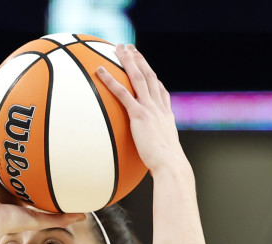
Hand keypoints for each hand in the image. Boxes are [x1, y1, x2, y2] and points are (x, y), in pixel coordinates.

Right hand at [0, 123, 84, 235]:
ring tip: (2, 119)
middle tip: (26, 131)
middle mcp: (0, 181)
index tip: (44, 153)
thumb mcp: (40, 218)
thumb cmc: (11, 222)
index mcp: (13, 192)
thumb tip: (84, 215)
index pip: (24, 175)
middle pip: (9, 159)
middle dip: (16, 147)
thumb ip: (60, 218)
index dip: (32, 164)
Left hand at [96, 44, 186, 176]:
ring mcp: (150, 109)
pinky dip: (111, 80)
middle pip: (150, 77)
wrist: (170, 165)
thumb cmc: (167, 166)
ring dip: (129, 61)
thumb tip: (151, 159)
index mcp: (166, 116)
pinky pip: (122, 93)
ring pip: (138, 77)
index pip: (161, 92)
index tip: (149, 70)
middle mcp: (159, 108)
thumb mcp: (163, 155)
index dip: (155, 79)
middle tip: (132, 48)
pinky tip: (100, 70)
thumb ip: (156, 149)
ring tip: (119, 48)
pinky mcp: (139, 115)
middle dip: (140, 61)